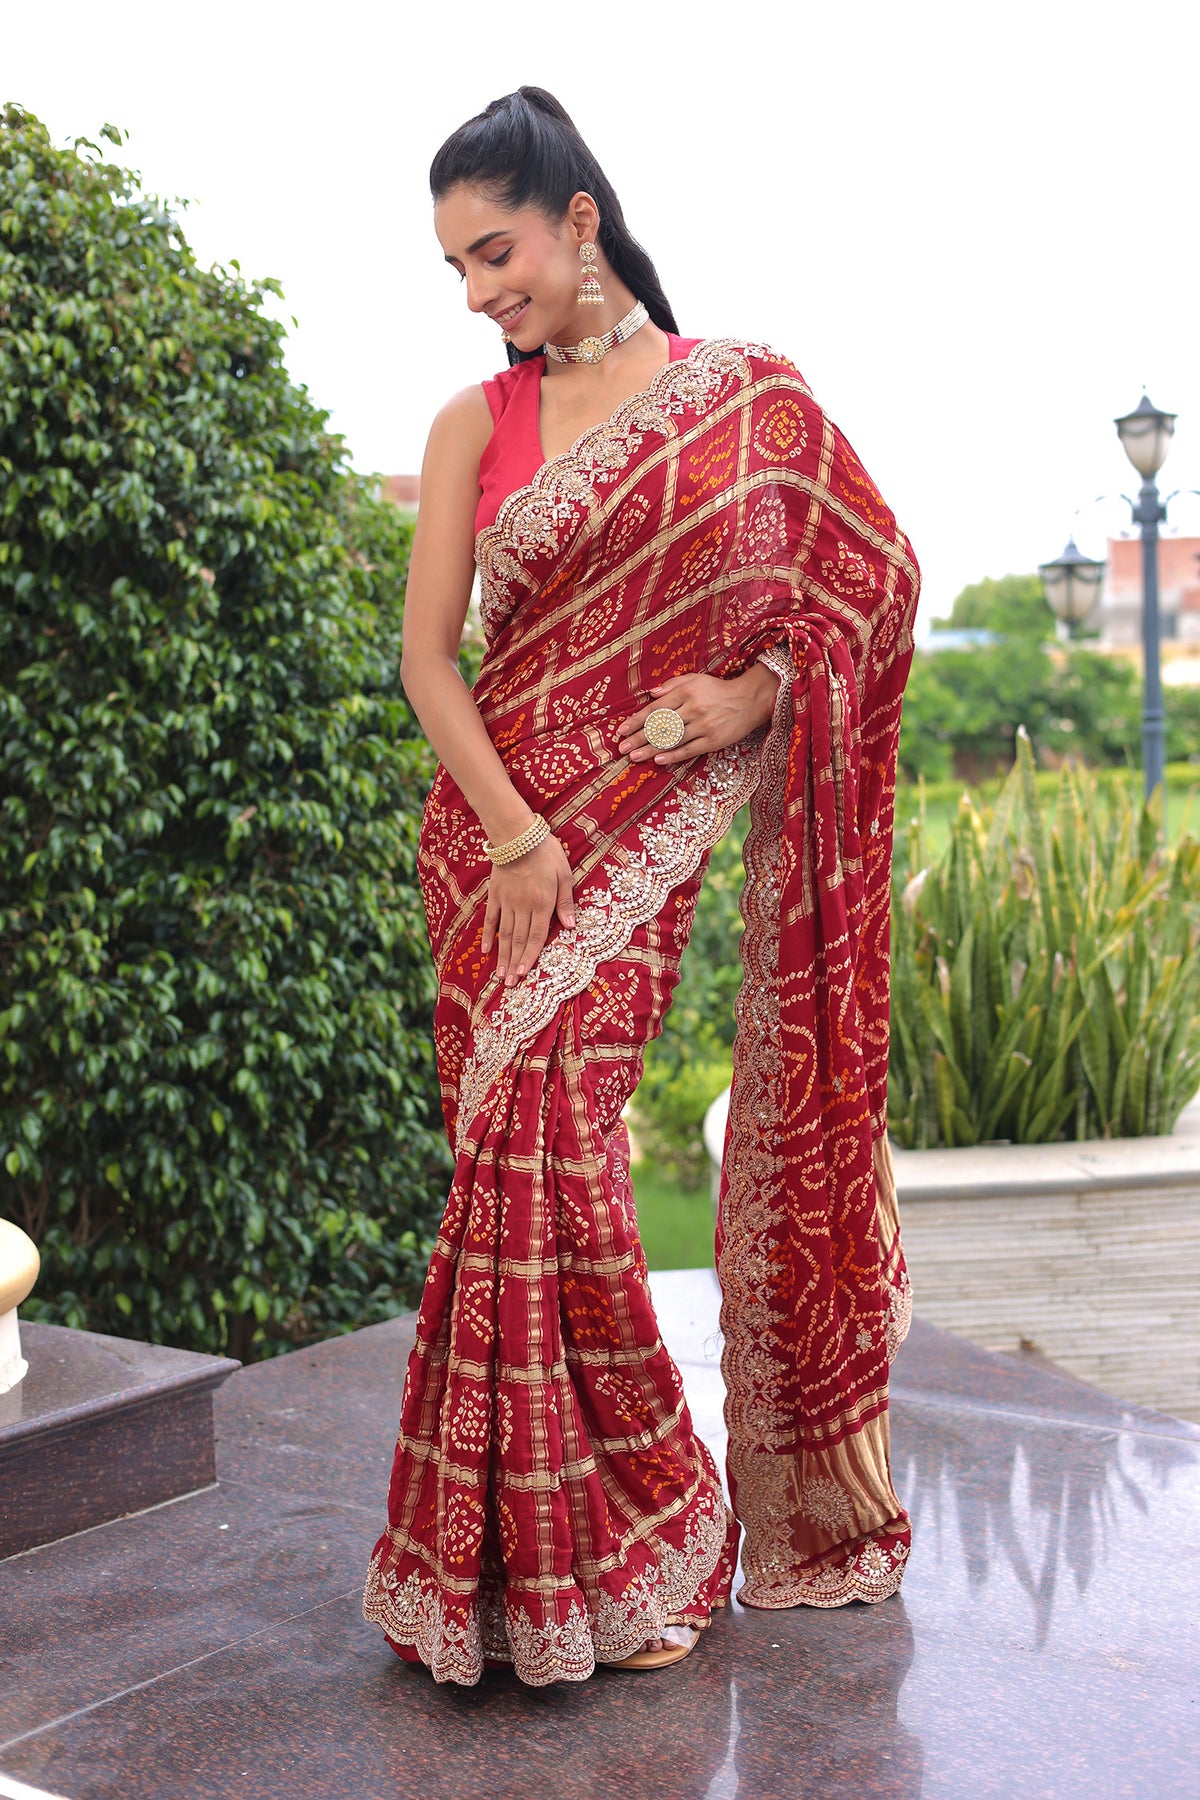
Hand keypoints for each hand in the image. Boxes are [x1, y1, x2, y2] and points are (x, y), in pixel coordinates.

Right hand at [480, 834, 576, 987]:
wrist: (517, 833)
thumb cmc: (546, 852)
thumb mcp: (564, 874)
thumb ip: (566, 901)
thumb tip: (570, 926)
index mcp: (542, 903)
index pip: (536, 937)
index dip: (530, 957)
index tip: (524, 975)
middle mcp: (523, 906)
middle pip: (519, 940)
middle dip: (514, 964)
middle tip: (509, 985)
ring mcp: (507, 901)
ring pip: (504, 934)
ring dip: (502, 956)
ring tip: (499, 975)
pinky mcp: (495, 894)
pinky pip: (491, 918)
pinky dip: (488, 935)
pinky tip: (486, 950)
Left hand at [616, 665, 780, 766]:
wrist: (749, 700)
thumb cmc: (718, 690)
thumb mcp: (696, 679)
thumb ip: (672, 684)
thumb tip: (650, 693)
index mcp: (686, 692)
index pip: (656, 708)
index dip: (637, 720)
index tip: (622, 730)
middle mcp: (693, 708)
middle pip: (660, 726)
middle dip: (639, 738)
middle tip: (623, 748)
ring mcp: (703, 726)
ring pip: (672, 740)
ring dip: (651, 750)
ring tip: (634, 757)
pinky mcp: (713, 740)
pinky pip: (689, 750)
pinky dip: (673, 756)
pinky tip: (659, 760)